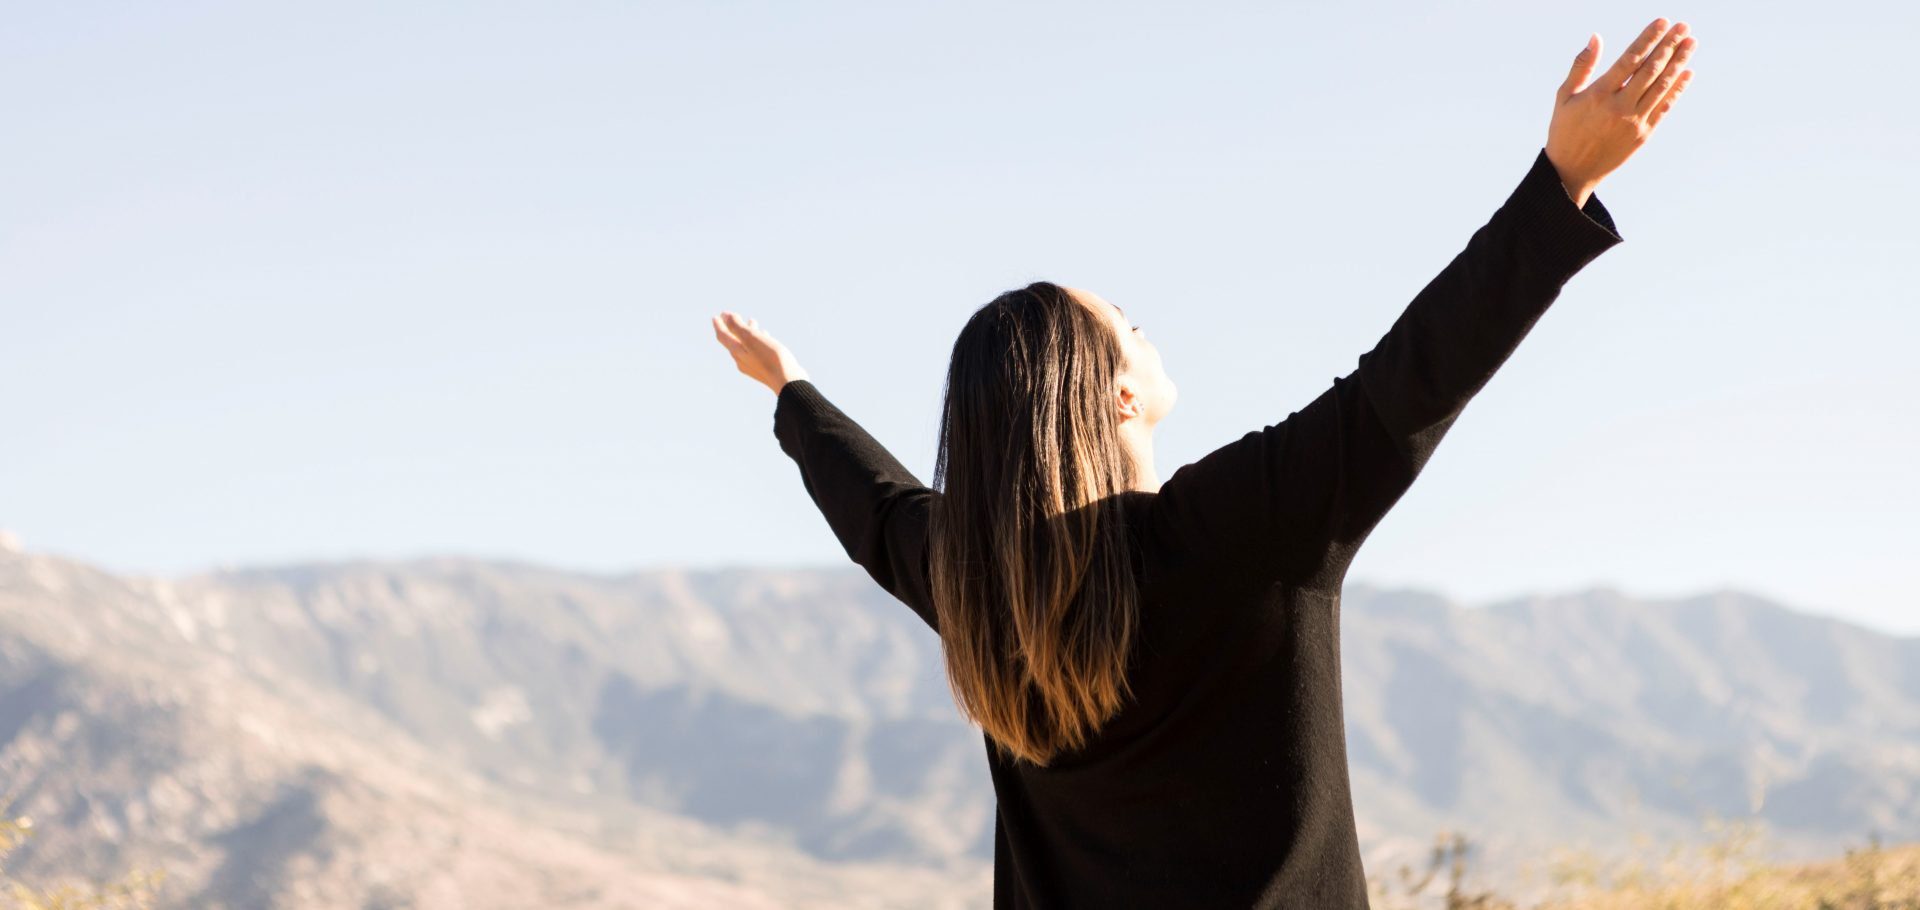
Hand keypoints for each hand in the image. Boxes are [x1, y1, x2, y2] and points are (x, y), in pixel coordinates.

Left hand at [711, 310, 809, 394]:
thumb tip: (726, 316)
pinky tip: (766, 335)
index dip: (719, 325)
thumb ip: (737, 327)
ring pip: (746, 345)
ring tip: (752, 321)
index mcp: (737, 352)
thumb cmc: (770, 358)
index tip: (716, 316)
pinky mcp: (765, 367)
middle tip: (731, 316)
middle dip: (732, 327)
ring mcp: (753, 365)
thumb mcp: (752, 338)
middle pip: (733, 341)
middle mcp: (742, 360)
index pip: (723, 336)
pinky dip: (758, 340)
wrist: (788, 381)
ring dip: (747, 332)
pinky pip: (757, 350)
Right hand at [1546, 18, 1697, 201]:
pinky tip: (1686, 73)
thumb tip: (1596, 38)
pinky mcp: (1643, 135)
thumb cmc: (1564, 131)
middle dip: (1669, 46)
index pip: (1629, 60)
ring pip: (1661, 87)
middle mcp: (1619, 107)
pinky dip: (1676, 90)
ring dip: (1678, 63)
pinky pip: (1664, 108)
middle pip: (1651, 70)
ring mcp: (1634, 122)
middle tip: (1684, 27)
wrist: (1571, 172)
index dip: (1648, 39)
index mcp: (1598, 95)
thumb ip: (1581, 66)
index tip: (1662, 22)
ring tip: (1691, 44)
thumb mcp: (1564, 97)